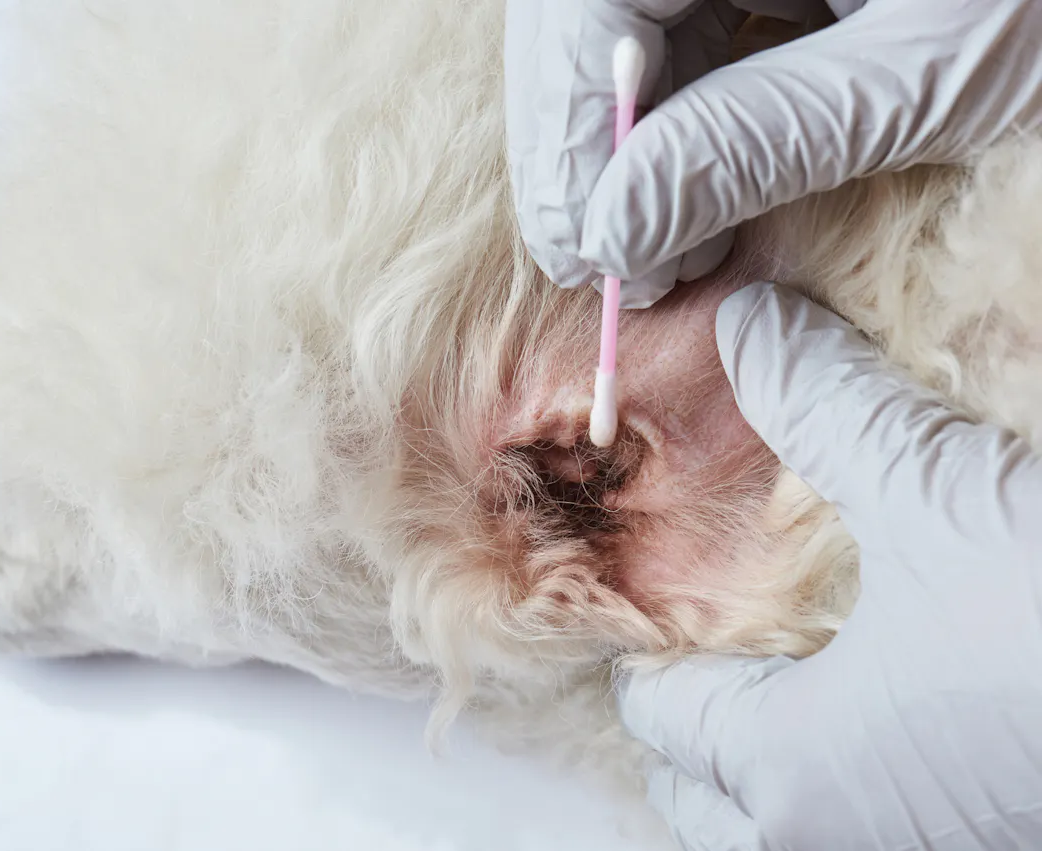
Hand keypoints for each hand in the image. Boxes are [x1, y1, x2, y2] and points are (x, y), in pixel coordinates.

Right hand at [506, 0, 1041, 308]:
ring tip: (661, 251)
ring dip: (623, 149)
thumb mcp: (926, 74)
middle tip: (609, 264)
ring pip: (614, 36)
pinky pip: (672, 34)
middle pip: (582, 24)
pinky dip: (674, 123)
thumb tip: (618, 231)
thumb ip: (763, 141)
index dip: (569, 132)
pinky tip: (694, 196)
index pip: (590, 6)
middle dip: (584, 151)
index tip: (591, 249)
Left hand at [616, 283, 1041, 849]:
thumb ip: (827, 407)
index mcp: (794, 770)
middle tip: (699, 654)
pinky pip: (863, 826)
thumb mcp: (939, 493)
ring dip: (761, 772)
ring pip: (779, 831)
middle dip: (690, 731)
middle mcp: (837, 842)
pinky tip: (883, 713)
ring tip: (775, 686)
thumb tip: (752, 325)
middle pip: (706, 798)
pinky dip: (840, 785)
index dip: (644, 654)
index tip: (646, 610)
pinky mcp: (989, 840)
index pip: (665, 716)